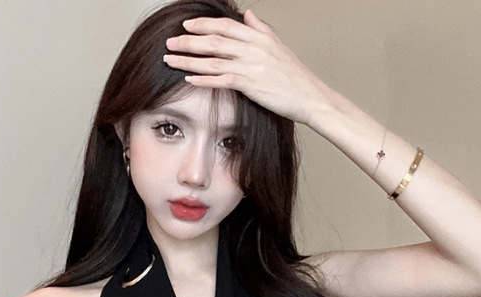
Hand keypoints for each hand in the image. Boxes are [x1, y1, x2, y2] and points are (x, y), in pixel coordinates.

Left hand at [163, 8, 332, 124]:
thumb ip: (261, 29)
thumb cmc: (295, 77)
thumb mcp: (279, 46)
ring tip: (171, 60)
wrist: (310, 97)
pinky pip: (221, 80)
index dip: (203, 24)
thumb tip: (248, 15)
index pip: (224, 25)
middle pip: (213, 40)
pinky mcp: (251, 84)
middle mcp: (252, 48)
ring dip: (189, 60)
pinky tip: (189, 79)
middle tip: (170, 43)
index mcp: (258, 37)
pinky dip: (203, 79)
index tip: (186, 26)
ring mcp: (251, 65)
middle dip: (188, 41)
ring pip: (213, 59)